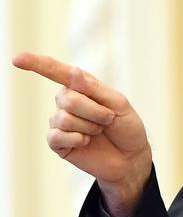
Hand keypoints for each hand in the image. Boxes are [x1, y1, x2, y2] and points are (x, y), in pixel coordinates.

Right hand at [12, 52, 151, 216]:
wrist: (131, 157)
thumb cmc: (126, 127)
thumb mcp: (118, 103)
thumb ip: (94, 89)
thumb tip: (73, 71)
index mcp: (80, 86)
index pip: (56, 71)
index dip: (36, 63)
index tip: (17, 58)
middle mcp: (66, 101)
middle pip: (67, 99)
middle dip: (94, 111)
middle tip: (108, 119)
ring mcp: (60, 122)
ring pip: (63, 118)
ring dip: (89, 126)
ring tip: (99, 131)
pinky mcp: (58, 142)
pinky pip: (57, 136)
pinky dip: (77, 139)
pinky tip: (86, 142)